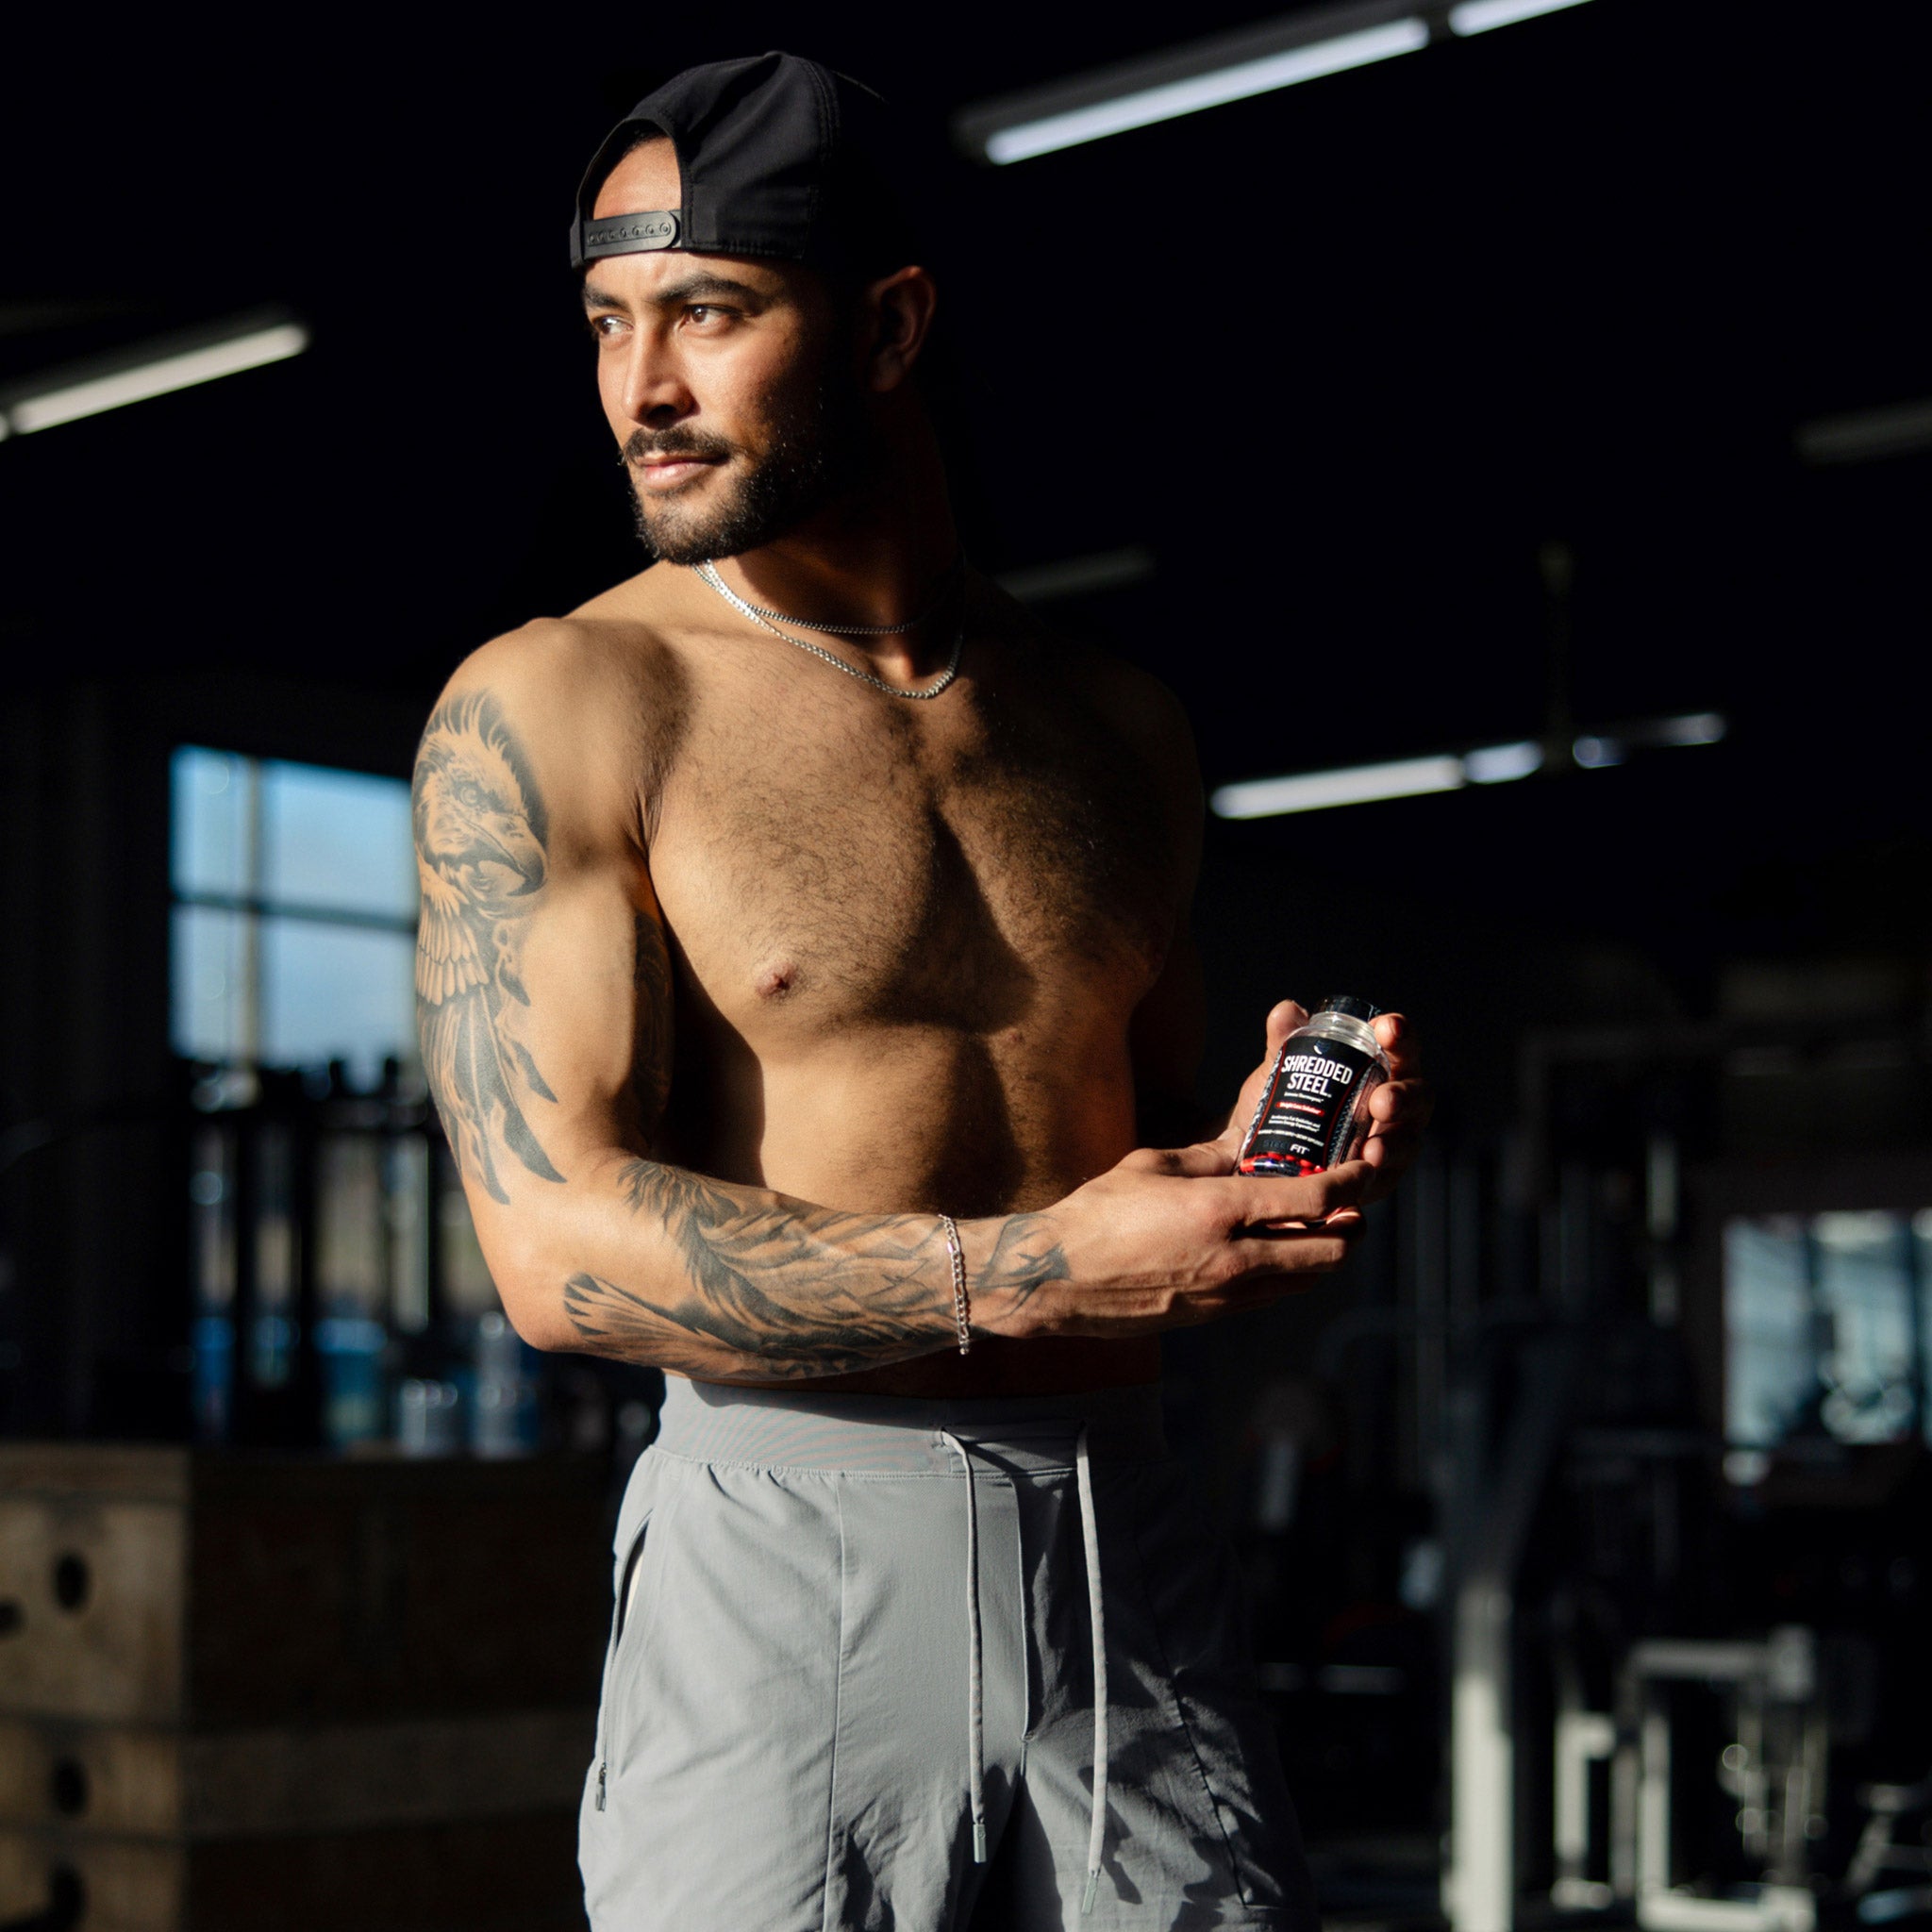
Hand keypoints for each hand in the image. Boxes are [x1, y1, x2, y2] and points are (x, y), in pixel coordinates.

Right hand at [976, 1145, 1369, 1339]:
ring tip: (1321, 1228)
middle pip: (1328, 1251)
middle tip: (1351, 1206)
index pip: (1311, 1200)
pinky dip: (1289, 1273)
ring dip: (1324, 1254)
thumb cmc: (1097, 1214)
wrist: (1057, 1279)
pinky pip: (1272, 1295)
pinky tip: (1276, 1252)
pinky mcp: (1213, 1316)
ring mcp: (1226, 1294)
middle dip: (1351, 1227)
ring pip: (1306, 1279)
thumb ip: (1209, 1157)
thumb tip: (1246, 1148)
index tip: (1364, 1170)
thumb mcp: (1153, 1165)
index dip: (1349, 1184)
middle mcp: (1232, 1258)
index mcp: (1218, 1210)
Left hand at [1209, 1000, 1431, 1202]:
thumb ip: (1285, 1042)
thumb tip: (1286, 1011)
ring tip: (1371, 1151)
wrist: (1264, 1152)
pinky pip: (1387, 1177)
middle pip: (1417, 1095)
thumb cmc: (1289, 1102)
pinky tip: (1361, 1173)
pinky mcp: (1380, 1177)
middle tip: (1381, 1102)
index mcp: (1380, 1067)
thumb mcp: (1282, 1071)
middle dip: (1403, 1096)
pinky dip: (1376, 1175)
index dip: (1401, 1035)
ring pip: (1407, 1140)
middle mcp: (1396, 1103)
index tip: (1387, 1029)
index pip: (1401, 1045)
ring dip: (1393, 1144)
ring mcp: (1392, 1141)